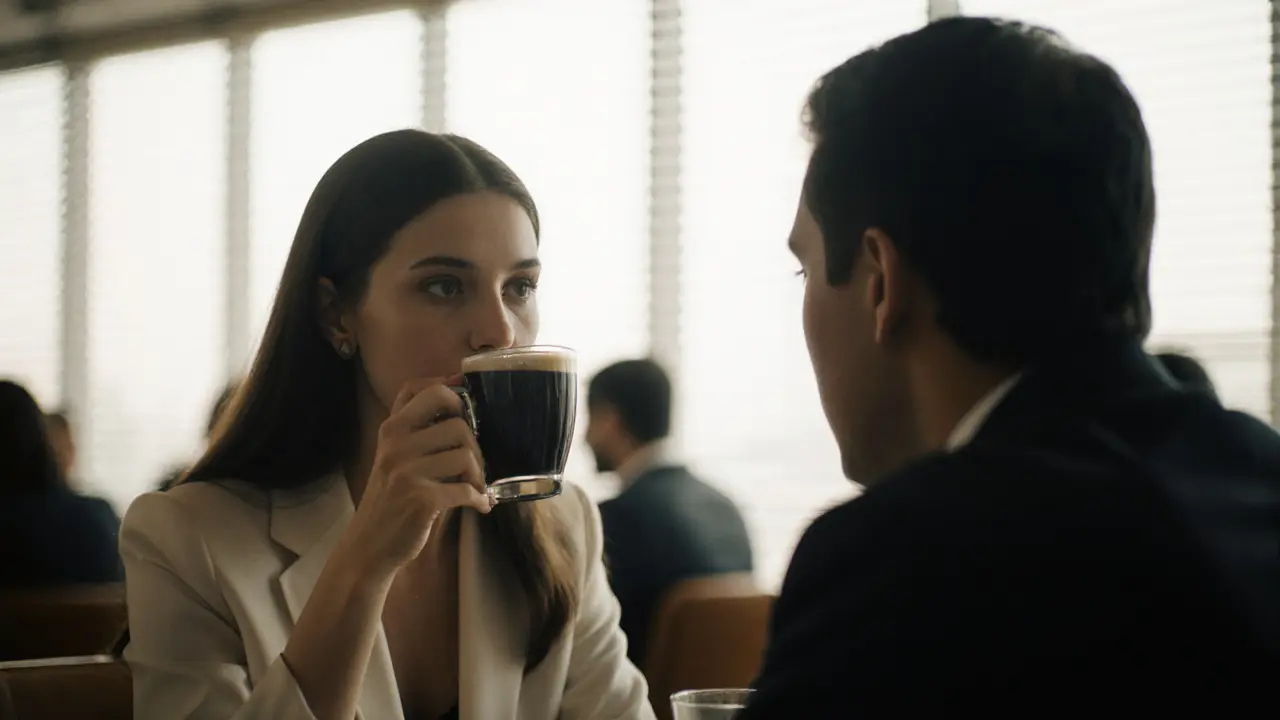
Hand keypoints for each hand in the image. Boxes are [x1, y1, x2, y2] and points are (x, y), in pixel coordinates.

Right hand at [341, 377, 491, 581]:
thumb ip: (417, 430)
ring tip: (475, 486)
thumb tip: (457, 393)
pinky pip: (466, 489)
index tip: (466, 406)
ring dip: (479, 474)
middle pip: (457, 422)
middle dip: (475, 443)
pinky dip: (479, 499)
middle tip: (474, 463)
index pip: (424, 388)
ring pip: (465, 454)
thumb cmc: (389, 499)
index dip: (452, 390)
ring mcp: (407, 472)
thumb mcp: (393, 457)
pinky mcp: (421, 500)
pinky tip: (480, 505)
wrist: (368, 546)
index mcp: (391, 429)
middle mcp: (397, 445)